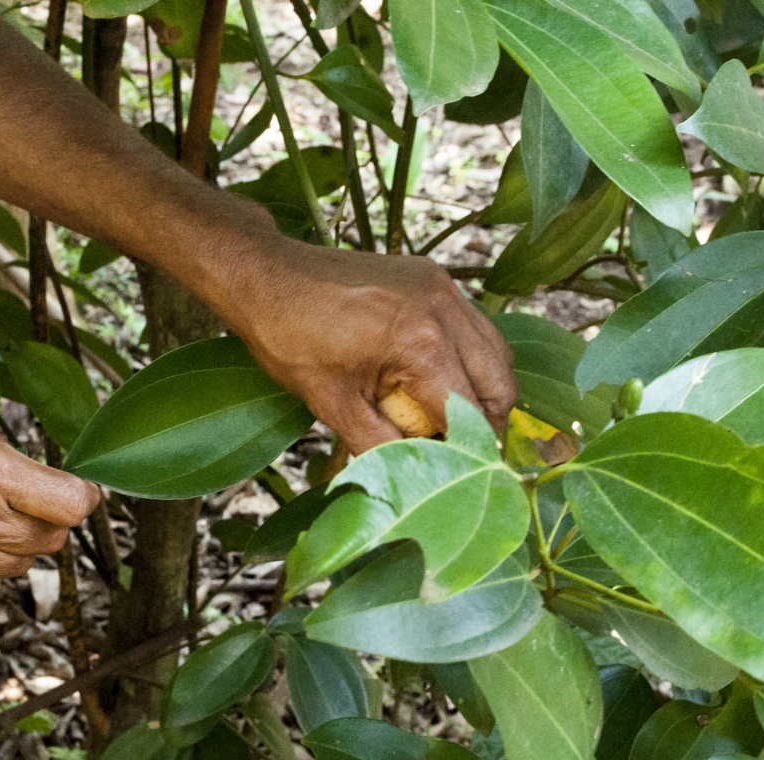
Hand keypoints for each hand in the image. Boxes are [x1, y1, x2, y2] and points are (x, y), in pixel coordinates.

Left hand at [236, 241, 517, 453]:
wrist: (265, 275)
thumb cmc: (288, 338)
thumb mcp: (333, 404)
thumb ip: (382, 446)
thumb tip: (414, 479)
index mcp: (422, 342)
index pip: (469, 413)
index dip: (465, 450)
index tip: (456, 474)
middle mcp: (444, 308)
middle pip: (499, 384)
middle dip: (486, 425)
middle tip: (459, 452)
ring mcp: (442, 287)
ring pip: (495, 352)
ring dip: (482, 391)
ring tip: (450, 420)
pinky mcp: (433, 277)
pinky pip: (473, 326)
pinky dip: (468, 358)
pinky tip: (438, 379)